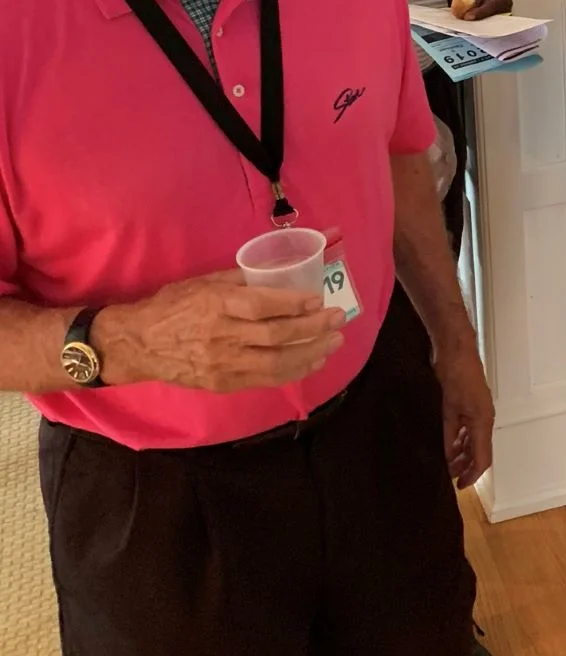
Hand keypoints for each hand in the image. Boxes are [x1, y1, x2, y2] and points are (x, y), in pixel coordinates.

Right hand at [93, 270, 345, 392]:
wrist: (138, 344)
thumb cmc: (172, 306)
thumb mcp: (202, 282)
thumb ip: (239, 279)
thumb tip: (277, 272)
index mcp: (216, 304)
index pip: (262, 305)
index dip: (294, 303)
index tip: (318, 300)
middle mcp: (222, 335)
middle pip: (276, 335)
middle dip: (313, 328)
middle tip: (337, 319)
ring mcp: (223, 363)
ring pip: (276, 362)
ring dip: (310, 352)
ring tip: (333, 342)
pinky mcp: (223, 383)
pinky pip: (265, 379)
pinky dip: (292, 371)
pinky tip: (311, 361)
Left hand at [433, 336, 494, 487]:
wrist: (455, 348)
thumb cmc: (455, 374)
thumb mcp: (447, 409)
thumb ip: (448, 436)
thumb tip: (446, 458)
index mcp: (483, 421)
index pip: (483, 458)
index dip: (473, 475)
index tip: (460, 487)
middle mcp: (483, 418)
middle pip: (479, 451)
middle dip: (465, 466)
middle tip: (448, 477)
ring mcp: (477, 411)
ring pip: (473, 441)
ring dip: (461, 453)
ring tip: (445, 462)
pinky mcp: (469, 404)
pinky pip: (467, 429)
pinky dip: (459, 439)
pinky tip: (447, 444)